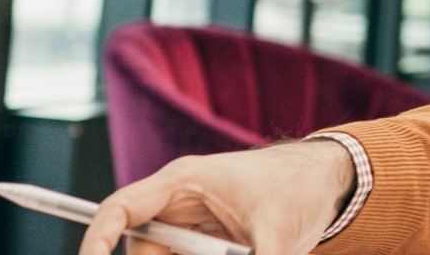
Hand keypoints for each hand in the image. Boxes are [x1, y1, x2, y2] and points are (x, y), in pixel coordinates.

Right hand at [79, 139, 355, 254]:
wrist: (331, 182)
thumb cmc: (299, 189)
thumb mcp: (275, 238)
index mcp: (183, 182)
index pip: (121, 210)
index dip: (99, 239)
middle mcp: (179, 204)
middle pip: (145, 249)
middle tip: (222, 250)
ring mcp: (191, 227)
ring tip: (243, 243)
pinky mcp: (207, 245)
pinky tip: (242, 247)